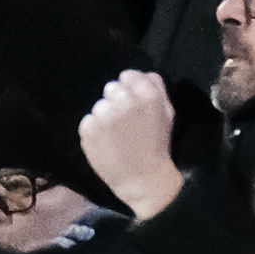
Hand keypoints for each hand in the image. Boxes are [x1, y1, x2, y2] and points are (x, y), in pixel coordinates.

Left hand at [78, 69, 187, 220]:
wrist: (143, 179)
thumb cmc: (157, 146)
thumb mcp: (167, 113)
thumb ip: (155, 88)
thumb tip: (142, 73)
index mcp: (148, 94)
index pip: (127, 75)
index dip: (129, 89)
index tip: (132, 104)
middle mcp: (125, 100)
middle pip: (111, 88)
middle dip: (116, 101)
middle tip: (124, 122)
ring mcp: (105, 114)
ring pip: (99, 106)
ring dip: (105, 118)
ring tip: (116, 137)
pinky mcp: (89, 129)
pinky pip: (88, 121)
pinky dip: (94, 132)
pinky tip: (106, 144)